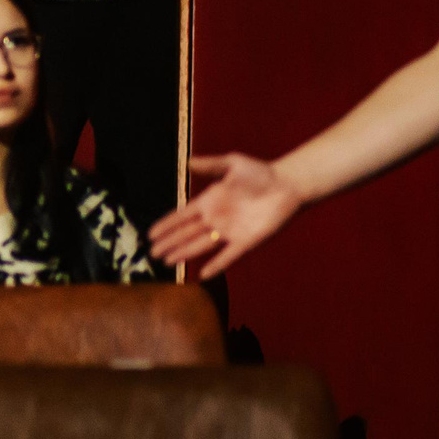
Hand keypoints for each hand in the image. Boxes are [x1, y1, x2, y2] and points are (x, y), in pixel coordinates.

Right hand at [148, 153, 304, 277]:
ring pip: (201, 245)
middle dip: (169, 243)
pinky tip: (203, 274)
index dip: (166, 225)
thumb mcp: (232, 163)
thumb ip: (210, 165)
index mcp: (209, 201)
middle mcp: (216, 219)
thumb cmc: (261, 172)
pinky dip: (216, 265)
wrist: (287, 185)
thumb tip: (187, 163)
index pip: (182, 216)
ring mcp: (230, 231)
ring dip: (184, 254)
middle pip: (186, 234)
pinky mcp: (246, 241)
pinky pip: (229, 256)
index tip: (150, 234)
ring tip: (167, 262)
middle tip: (152, 254)